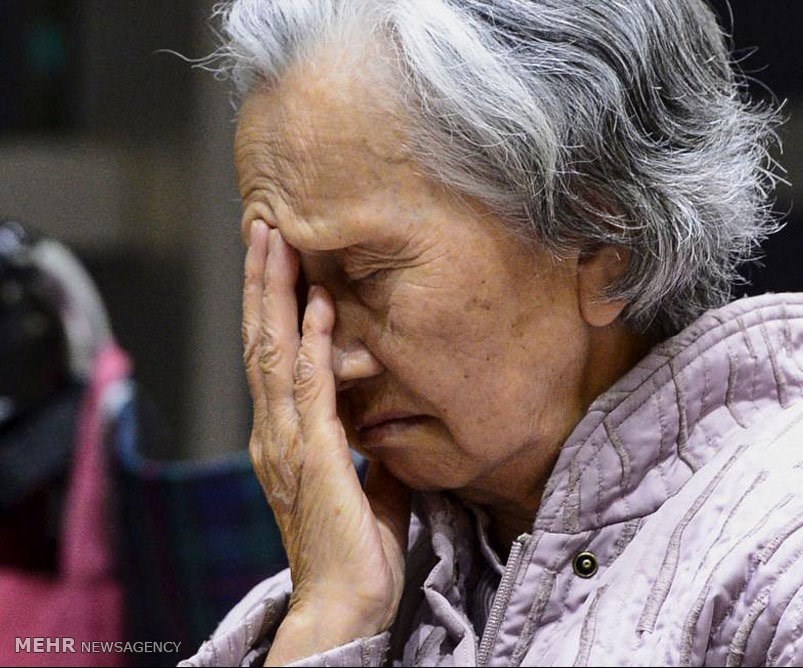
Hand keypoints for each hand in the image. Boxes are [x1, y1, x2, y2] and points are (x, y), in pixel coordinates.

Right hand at [241, 221, 410, 664]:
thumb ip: (370, 451)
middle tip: (263, 226)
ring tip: (277, 240)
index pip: (271, 358)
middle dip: (261, 281)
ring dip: (276, 293)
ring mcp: (289, 444)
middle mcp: (275, 434)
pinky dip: (311, 342)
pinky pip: (310, 388)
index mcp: (285, 439)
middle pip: (259, 341)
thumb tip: (387, 426)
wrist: (345, 605)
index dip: (270, 307)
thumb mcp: (367, 488)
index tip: (277, 260)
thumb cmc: (354, 554)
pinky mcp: (314, 456)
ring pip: (273, 352)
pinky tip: (316, 304)